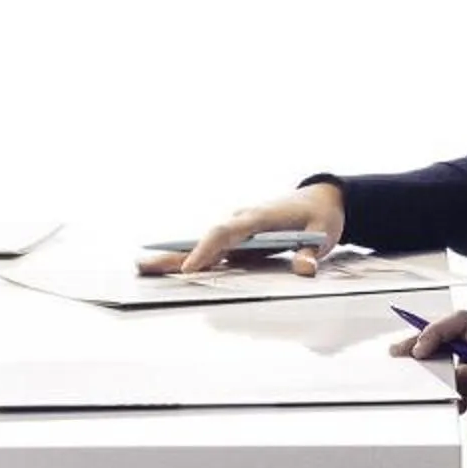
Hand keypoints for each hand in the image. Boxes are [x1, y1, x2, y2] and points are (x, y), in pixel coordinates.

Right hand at [138, 184, 346, 275]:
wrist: (322, 197)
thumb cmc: (321, 216)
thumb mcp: (323, 234)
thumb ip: (311, 253)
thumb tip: (304, 270)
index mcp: (259, 217)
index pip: (225, 233)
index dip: (206, 250)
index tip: (189, 269)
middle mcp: (242, 220)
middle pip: (203, 238)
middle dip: (174, 253)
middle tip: (142, 265)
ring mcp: (239, 228)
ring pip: (203, 244)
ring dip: (175, 257)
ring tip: (143, 268)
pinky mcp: (240, 238)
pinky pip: (212, 249)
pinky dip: (190, 258)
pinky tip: (168, 270)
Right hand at [395, 309, 466, 467]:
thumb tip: (455, 373)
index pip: (463, 323)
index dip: (438, 332)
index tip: (420, 353)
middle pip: (452, 334)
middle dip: (424, 341)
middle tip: (398, 353)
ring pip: (451, 352)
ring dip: (429, 359)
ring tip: (408, 369)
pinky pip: (456, 371)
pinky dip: (441, 379)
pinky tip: (442, 397)